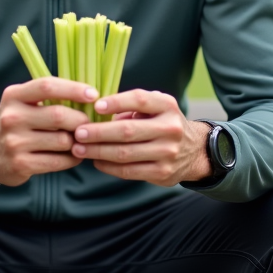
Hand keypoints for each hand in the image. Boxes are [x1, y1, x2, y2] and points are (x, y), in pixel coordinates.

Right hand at [0, 78, 97, 186]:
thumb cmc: (14, 124)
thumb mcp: (20, 102)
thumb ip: (46, 97)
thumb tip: (88, 96)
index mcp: (14, 96)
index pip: (47, 86)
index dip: (73, 89)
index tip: (93, 94)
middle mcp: (12, 117)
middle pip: (58, 115)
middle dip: (80, 120)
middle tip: (89, 124)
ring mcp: (15, 142)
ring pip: (62, 140)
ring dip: (78, 142)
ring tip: (80, 140)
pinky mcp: (21, 164)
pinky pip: (58, 161)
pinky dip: (72, 158)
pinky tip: (73, 155)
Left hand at [71, 90, 212, 185]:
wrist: (194, 151)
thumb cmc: (162, 123)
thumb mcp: (155, 107)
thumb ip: (131, 107)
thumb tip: (97, 113)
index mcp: (167, 106)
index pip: (140, 100)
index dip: (117, 102)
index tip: (96, 106)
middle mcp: (170, 128)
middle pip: (127, 131)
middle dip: (98, 133)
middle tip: (78, 132)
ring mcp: (168, 152)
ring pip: (125, 154)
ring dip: (98, 151)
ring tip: (79, 148)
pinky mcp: (162, 172)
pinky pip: (129, 171)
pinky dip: (108, 167)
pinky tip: (95, 161)